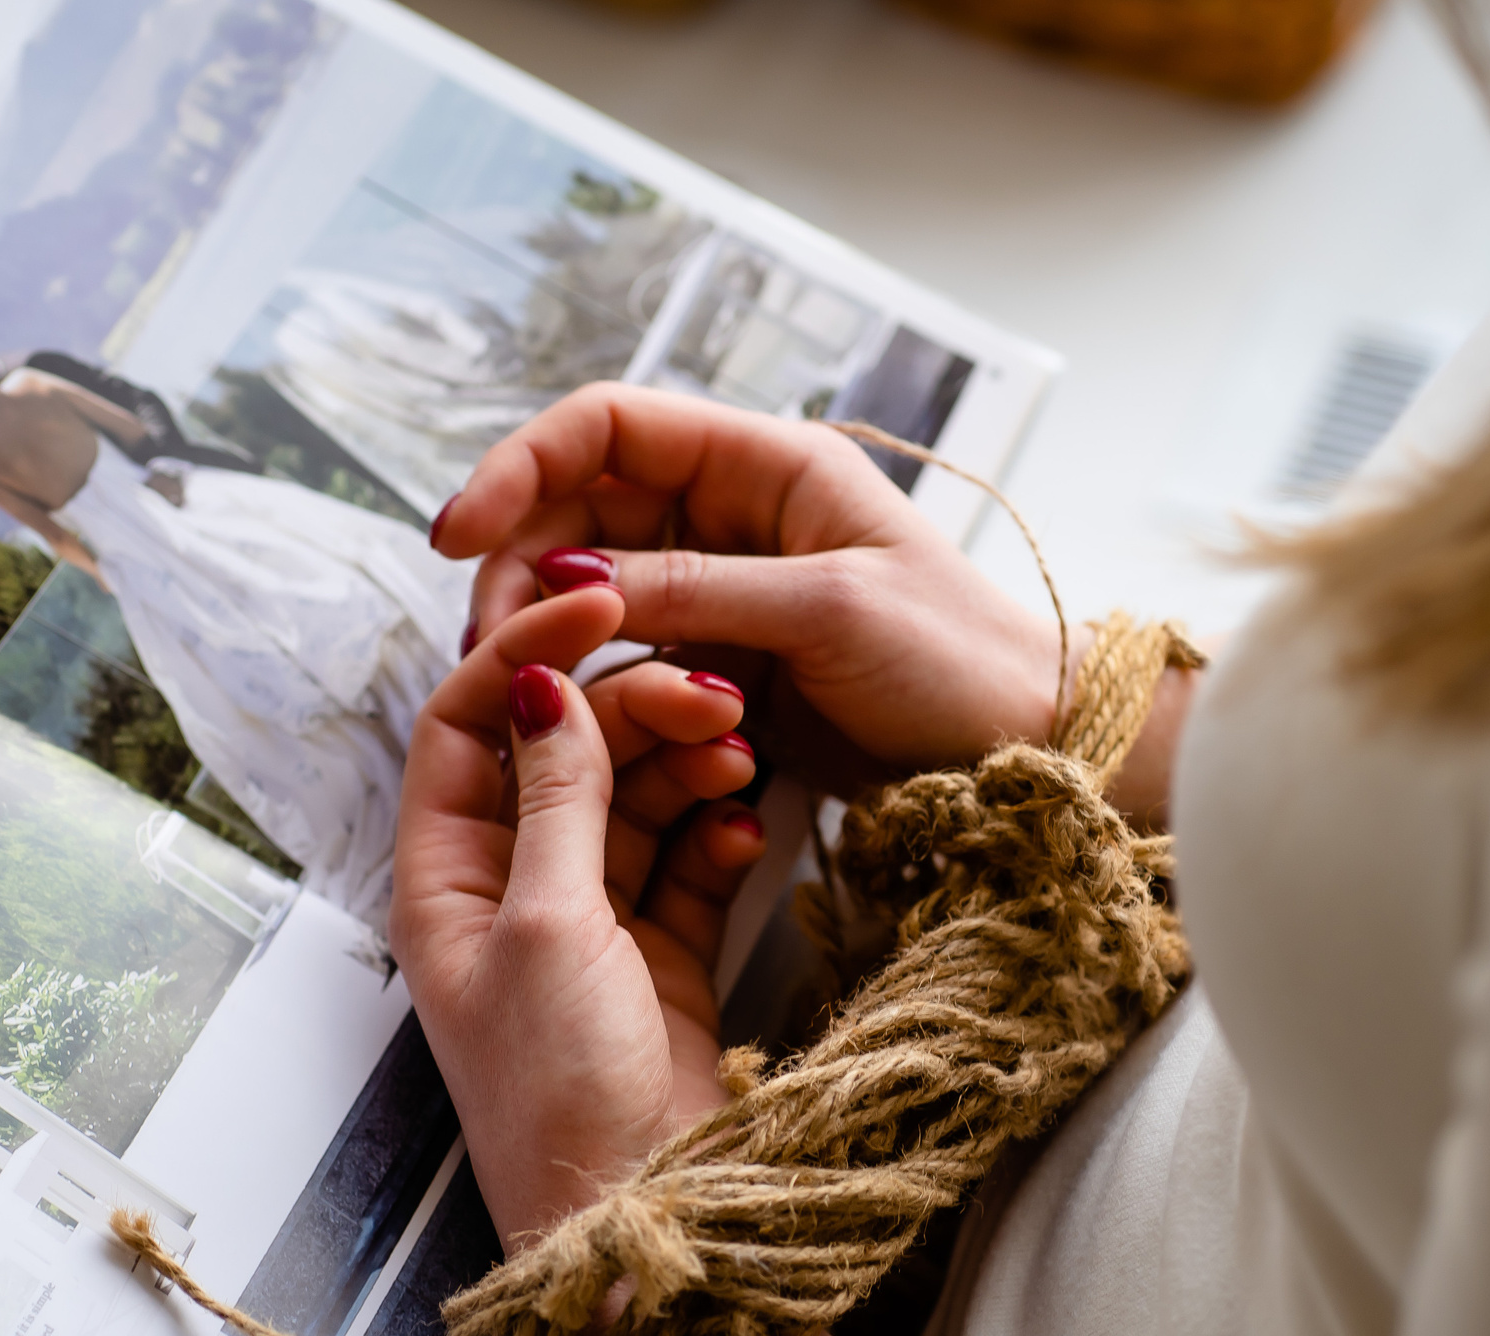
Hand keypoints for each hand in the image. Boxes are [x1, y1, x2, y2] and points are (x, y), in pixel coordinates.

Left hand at [391, 588, 766, 1246]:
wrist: (645, 1222)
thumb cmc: (562, 1095)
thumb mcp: (549, 927)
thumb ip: (555, 797)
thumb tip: (537, 682)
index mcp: (445, 880)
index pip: (464, 726)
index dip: (524, 656)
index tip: (602, 604)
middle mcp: (508, 892)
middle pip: (562, 752)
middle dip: (631, 712)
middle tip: (709, 698)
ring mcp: (589, 922)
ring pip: (635, 798)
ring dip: (688, 765)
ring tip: (744, 759)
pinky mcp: (662, 955)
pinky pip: (691, 859)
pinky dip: (721, 833)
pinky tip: (755, 827)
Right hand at [434, 384, 1066, 796]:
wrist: (1030, 753)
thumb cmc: (959, 661)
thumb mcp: (824, 610)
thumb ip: (693, 587)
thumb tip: (567, 572)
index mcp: (765, 464)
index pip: (608, 428)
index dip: (521, 466)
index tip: (459, 533)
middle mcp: (733, 515)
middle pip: (581, 509)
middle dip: (522, 565)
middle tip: (493, 644)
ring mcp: (724, 591)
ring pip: (594, 590)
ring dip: (552, 632)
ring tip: (536, 692)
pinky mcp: (723, 665)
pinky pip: (630, 658)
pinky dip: (597, 684)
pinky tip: (587, 725)